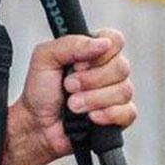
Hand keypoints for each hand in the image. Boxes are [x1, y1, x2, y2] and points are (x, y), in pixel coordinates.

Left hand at [3, 29, 135, 164]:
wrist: (36, 125)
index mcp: (92, 51)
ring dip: (94, 99)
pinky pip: (128, 112)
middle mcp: (107, 70)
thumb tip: (104, 43)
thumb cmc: (40, 91)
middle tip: (69, 87)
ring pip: (124, 90)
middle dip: (91, 80)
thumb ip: (71, 44)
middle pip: (122, 67)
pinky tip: (91, 117)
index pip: (114, 39)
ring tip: (73, 105)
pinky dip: (108, 115)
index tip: (77, 64)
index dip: (99, 53)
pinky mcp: (118, 117)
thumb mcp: (44, 58)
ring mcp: (114, 94)